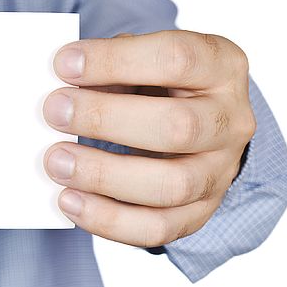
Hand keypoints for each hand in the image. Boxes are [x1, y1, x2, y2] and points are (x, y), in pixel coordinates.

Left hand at [42, 30, 255, 246]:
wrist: (196, 125)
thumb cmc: (159, 84)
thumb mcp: (142, 59)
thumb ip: (110, 68)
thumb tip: (63, 93)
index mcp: (222, 66)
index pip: (177, 58)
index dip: (116, 61)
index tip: (64, 64)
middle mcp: (231, 121)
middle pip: (178, 126)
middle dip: (106, 119)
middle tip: (55, 112)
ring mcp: (220, 172)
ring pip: (172, 185)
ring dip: (104, 175)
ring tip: (56, 162)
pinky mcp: (200, 213)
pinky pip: (158, 228)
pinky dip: (108, 219)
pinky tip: (70, 201)